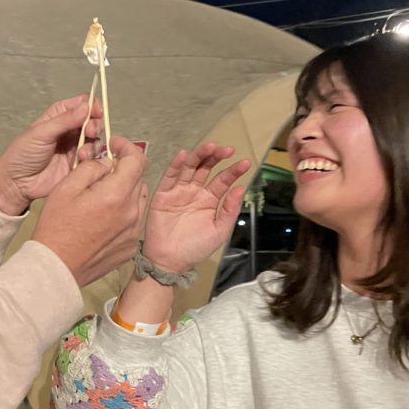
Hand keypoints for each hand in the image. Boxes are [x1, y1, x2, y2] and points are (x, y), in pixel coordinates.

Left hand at [0, 95, 101, 214]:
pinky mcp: (79, 164)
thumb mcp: (41, 133)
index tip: (96, 111)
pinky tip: (82, 161)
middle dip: (95, 125)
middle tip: (89, 132)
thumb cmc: (23, 153)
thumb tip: (87, 106)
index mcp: (60, 116)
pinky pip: (94, 159)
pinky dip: (93, 158)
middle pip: (94, 121)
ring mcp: (76, 147)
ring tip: (81, 153)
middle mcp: (70, 130)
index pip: (83, 104)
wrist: (18, 183)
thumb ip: (65, 120)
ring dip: (93, 144)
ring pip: (96, 140)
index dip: (92, 105)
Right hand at [32, 136, 147, 287]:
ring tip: (102, 197)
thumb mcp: (67, 187)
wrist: (56, 268)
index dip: (126, 146)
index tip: (112, 146)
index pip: (137, 159)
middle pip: (138, 178)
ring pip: (138, 199)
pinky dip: (124, 213)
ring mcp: (134, 232)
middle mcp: (132, 212)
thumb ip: (92, 168)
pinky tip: (103, 220)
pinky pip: (134, 221)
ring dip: (125, 191)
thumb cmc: (56, 225)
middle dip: (123, 169)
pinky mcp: (130, 247)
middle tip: (101, 172)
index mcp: (117, 194)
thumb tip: (107, 162)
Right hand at [142, 143, 249, 272]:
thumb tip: (240, 188)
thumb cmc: (195, 247)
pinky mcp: (163, 194)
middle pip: (206, 168)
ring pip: (189, 168)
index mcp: (209, 199)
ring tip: (210, 147)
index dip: (233, 171)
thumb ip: (229, 209)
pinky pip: (170, 176)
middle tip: (227, 150)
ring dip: (199, 156)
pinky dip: (176, 165)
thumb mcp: (219, 230)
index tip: (245, 163)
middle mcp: (195, 191)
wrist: (170, 261)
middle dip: (216, 157)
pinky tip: (184, 155)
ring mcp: (179, 191)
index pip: (223, 180)